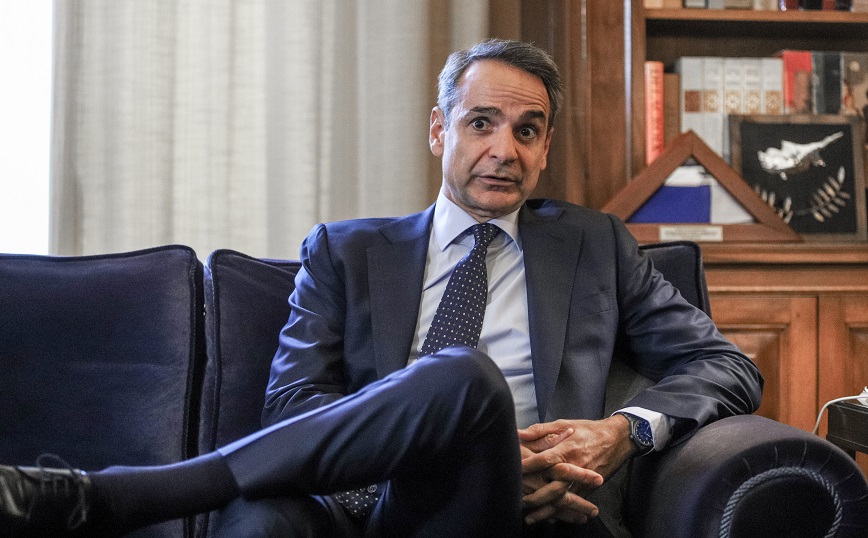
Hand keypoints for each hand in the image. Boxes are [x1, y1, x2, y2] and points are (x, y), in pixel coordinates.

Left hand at [518, 416, 634, 524]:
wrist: (617, 438)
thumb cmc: (588, 430)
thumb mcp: (563, 424)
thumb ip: (540, 430)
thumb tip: (519, 433)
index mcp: (567, 449)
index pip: (544, 459)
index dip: (528, 465)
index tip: (513, 470)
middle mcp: (575, 466)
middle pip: (554, 486)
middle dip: (536, 496)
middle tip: (519, 501)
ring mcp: (583, 479)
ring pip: (564, 499)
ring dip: (547, 510)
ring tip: (530, 517)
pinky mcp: (590, 487)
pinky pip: (575, 503)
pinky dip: (562, 512)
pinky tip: (550, 518)